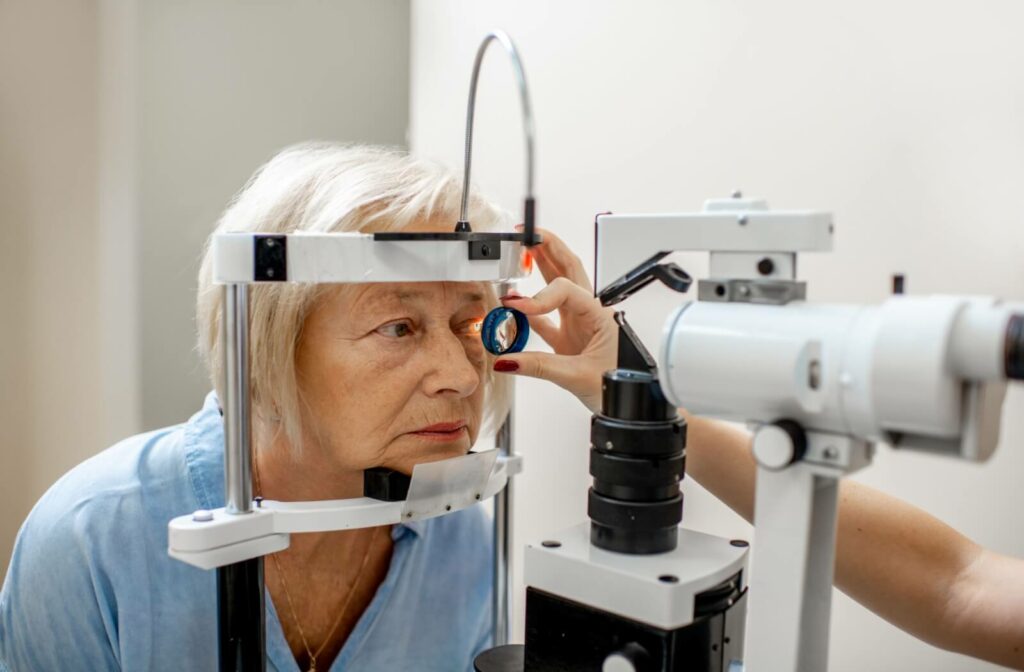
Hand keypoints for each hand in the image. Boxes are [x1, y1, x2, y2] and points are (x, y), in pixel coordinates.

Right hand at [492, 227, 616, 411]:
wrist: (630, 403)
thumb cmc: (620, 385)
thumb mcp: (578, 376)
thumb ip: (539, 366)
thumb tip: (507, 360)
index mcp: (599, 314)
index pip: (566, 290)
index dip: (539, 296)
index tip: (517, 307)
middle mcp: (589, 313)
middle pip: (568, 269)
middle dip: (548, 247)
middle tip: (527, 234)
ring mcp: (579, 325)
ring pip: (557, 289)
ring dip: (540, 270)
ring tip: (520, 254)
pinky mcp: (569, 340)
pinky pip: (546, 320)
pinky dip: (530, 313)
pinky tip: (515, 307)